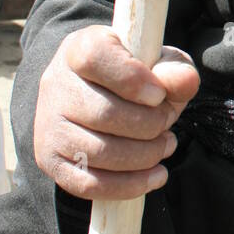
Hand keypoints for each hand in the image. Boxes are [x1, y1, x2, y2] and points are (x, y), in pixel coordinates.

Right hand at [33, 25, 199, 199]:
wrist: (97, 95)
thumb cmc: (134, 76)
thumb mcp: (158, 63)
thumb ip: (174, 70)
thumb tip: (186, 82)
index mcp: (79, 48)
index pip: (94, 58)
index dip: (132, 79)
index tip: (158, 94)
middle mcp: (56, 85)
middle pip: (104, 113)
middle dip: (150, 124)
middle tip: (168, 122)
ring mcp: (48, 125)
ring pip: (99, 152)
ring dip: (145, 155)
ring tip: (165, 146)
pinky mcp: (50, 160)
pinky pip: (88, 184)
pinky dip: (129, 185)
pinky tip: (155, 175)